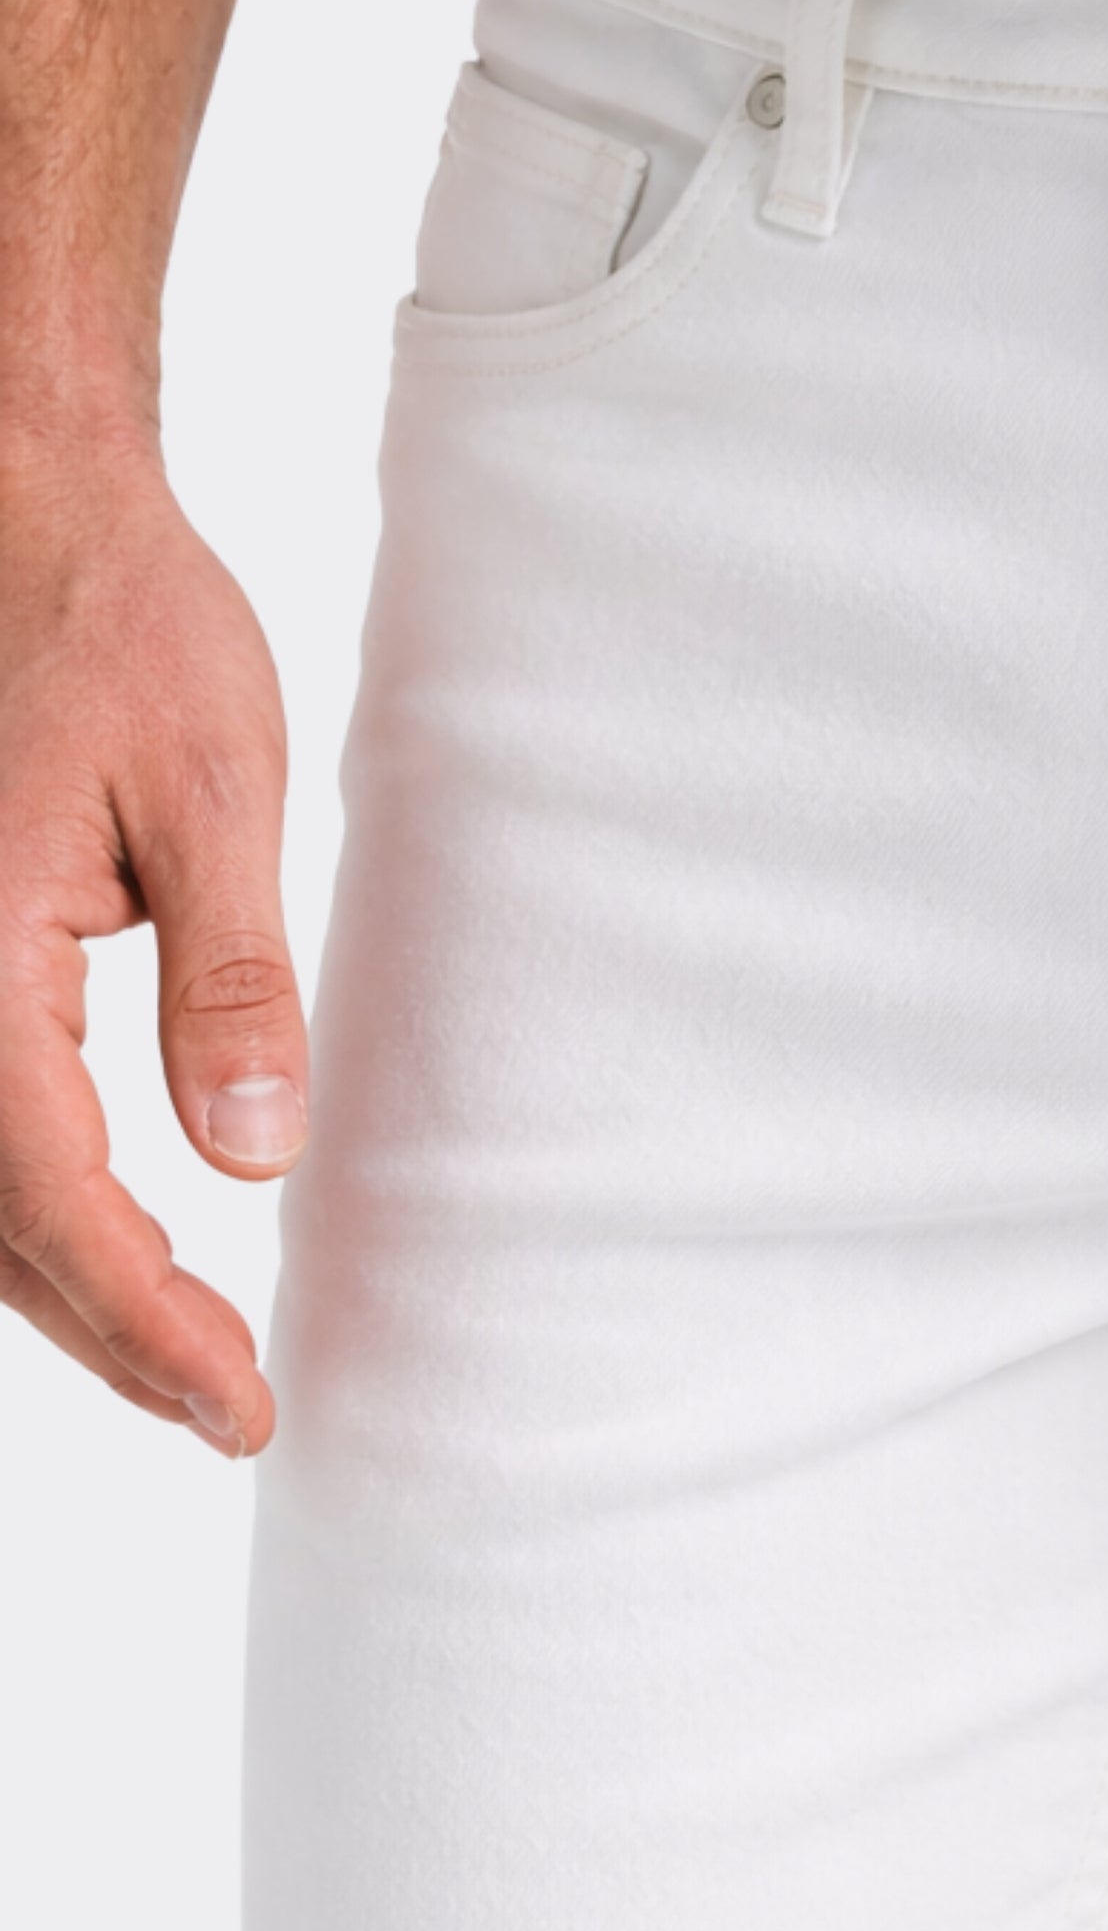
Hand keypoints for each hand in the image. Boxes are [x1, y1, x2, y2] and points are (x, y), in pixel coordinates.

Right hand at [0, 419, 304, 1446]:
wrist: (31, 515)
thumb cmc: (124, 625)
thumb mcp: (215, 790)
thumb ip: (229, 979)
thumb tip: (254, 1159)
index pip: (51, 1198)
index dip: (143, 1319)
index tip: (238, 1403)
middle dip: (111, 1332)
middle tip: (231, 1415)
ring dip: (66, 1284)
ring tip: (187, 1363)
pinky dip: (30, 1205)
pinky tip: (111, 1248)